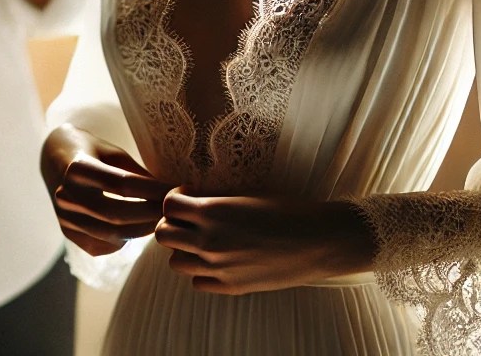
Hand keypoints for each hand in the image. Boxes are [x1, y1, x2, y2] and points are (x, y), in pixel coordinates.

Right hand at [42, 124, 170, 256]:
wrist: (55, 160)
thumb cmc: (92, 150)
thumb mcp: (113, 152)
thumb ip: (135, 172)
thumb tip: (167, 192)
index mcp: (77, 168)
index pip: (121, 184)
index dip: (151, 190)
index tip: (174, 190)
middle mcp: (66, 195)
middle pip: (115, 214)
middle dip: (149, 215)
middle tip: (172, 211)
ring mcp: (65, 218)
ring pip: (110, 235)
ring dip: (141, 231)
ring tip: (161, 221)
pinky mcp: (68, 233)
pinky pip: (101, 246)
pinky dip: (124, 241)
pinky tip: (139, 230)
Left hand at [155, 190, 375, 293]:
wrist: (316, 240)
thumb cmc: (285, 209)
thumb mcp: (245, 195)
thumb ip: (214, 200)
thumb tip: (192, 198)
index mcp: (213, 212)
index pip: (168, 205)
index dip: (175, 197)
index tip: (190, 193)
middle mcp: (210, 241)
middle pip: (164, 235)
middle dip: (173, 223)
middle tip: (191, 217)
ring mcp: (219, 268)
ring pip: (175, 262)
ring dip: (184, 249)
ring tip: (204, 238)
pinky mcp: (231, 287)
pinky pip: (197, 281)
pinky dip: (202, 270)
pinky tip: (219, 258)